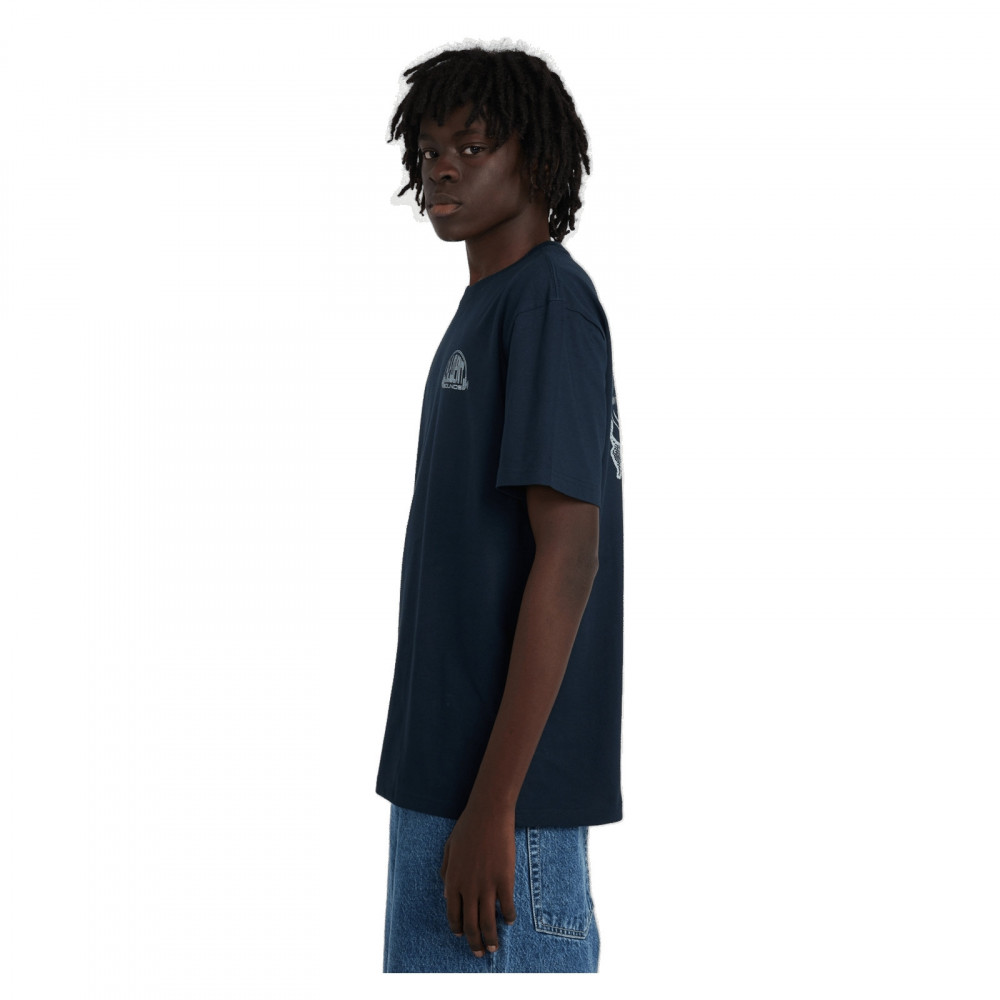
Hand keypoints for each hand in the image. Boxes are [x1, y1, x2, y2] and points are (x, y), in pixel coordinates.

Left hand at [439, 801, 516, 956]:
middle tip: (480, 953)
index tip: (462, 936)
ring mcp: (487, 885)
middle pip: (470, 924)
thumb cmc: (467, 828)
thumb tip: (446, 890)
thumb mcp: (449, 848)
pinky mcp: (504, 879)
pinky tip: (509, 921)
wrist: (488, 813)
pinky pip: (507, 906)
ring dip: (491, 938)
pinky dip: (508, 917)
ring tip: (495, 947)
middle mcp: (468, 888)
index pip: (453, 914)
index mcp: (453, 881)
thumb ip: (445, 871)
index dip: (458, 929)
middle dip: (474, 942)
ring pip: (488, 921)